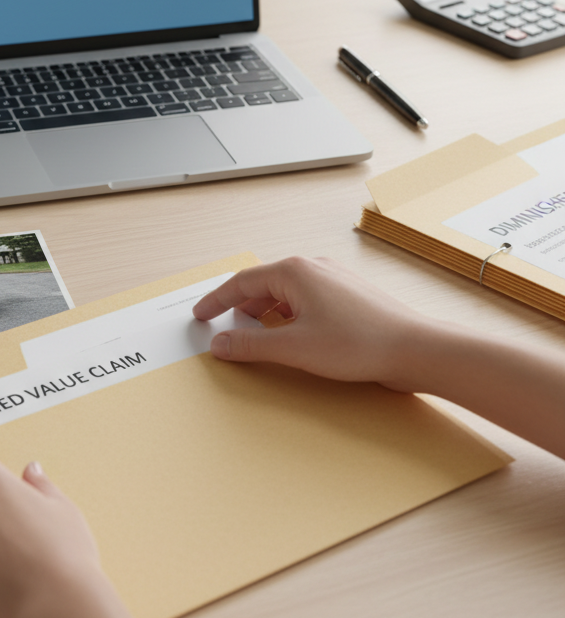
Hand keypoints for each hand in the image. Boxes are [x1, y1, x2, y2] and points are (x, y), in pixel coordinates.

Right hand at [193, 257, 564, 457]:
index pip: (241, 283)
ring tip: (257, 337)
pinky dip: (288, 316)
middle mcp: (312, 268)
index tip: (200, 315)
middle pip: (263, 284)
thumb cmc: (359, 343)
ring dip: (266, 313)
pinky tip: (293, 337)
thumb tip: (219, 344)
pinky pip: (305, 300)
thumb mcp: (294, 349)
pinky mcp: (348, 296)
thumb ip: (250, 346)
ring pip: (285, 292)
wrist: (417, 349)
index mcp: (294, 271)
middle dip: (241, 307)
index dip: (216, 301)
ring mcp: (333, 280)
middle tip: (225, 328)